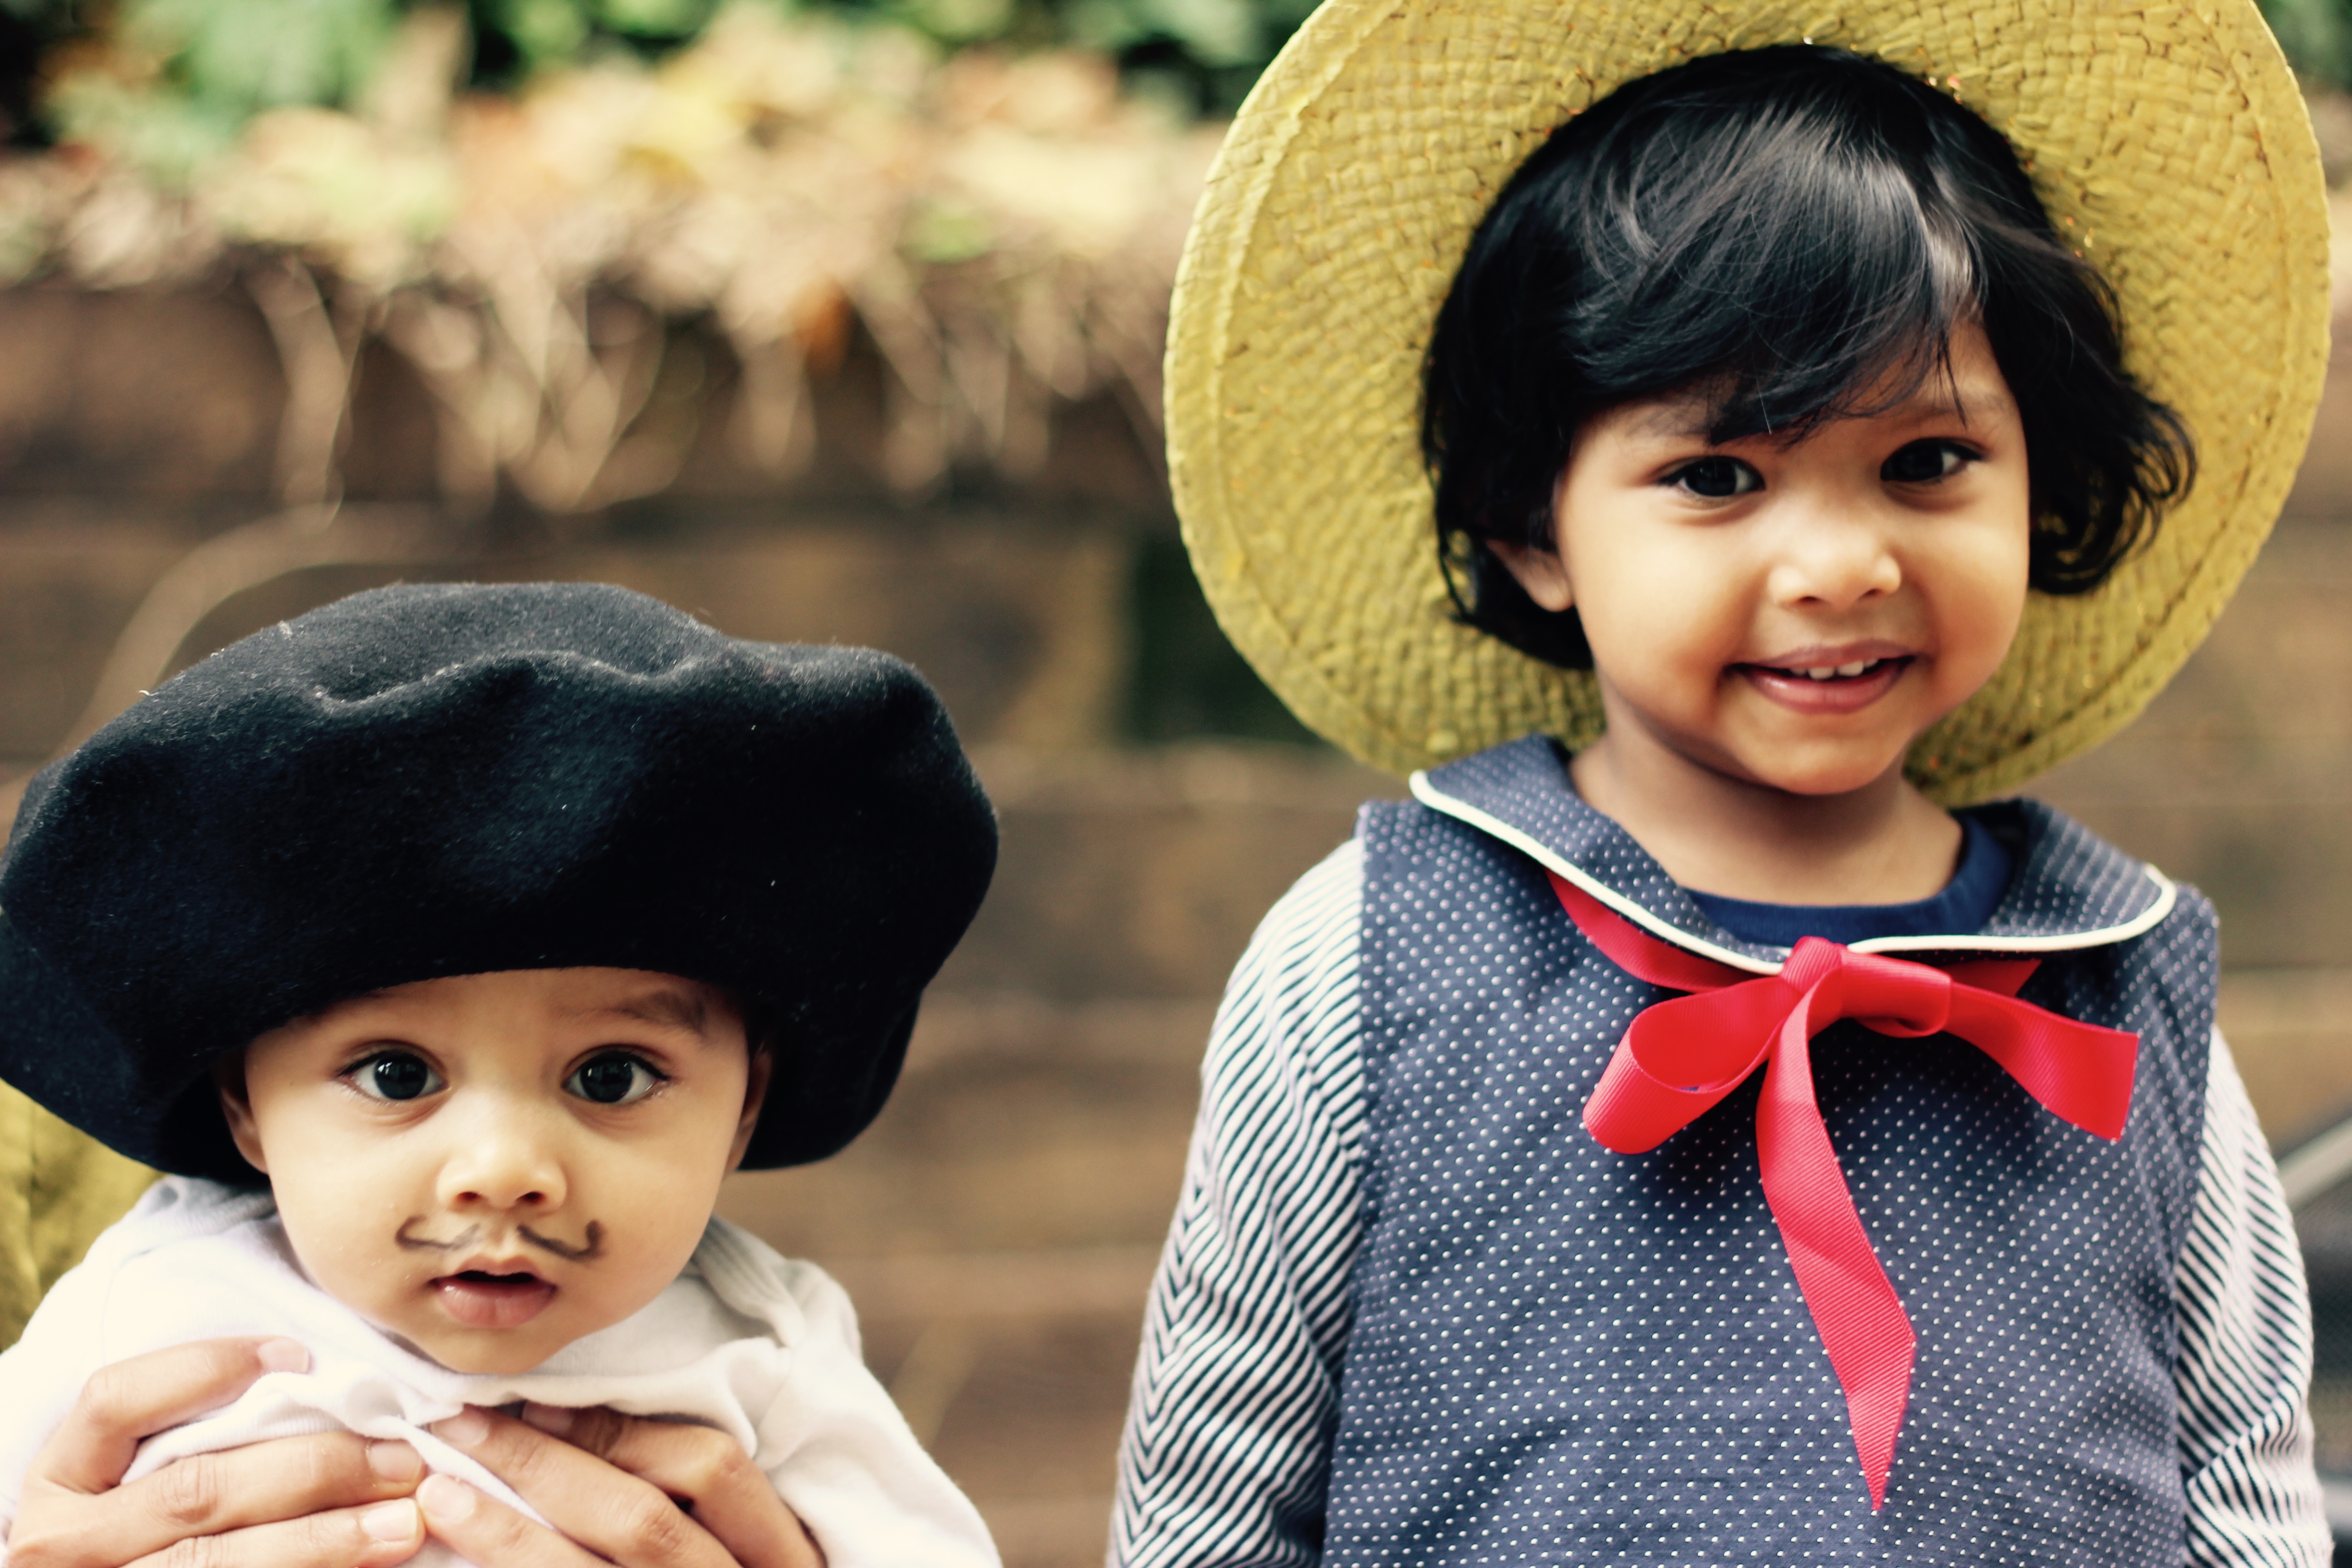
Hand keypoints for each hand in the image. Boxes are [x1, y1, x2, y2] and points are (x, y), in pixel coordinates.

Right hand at [7, 1337, 426, 1567]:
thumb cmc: (151, 1513)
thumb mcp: (149, 1466)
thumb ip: (210, 1428)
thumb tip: (319, 1377)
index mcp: (62, 1475)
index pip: (118, 1399)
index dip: (207, 1368)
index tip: (298, 1356)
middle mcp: (65, 1540)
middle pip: (196, 1489)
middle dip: (312, 1470)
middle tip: (400, 1459)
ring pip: (216, 1560)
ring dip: (323, 1539)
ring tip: (402, 1521)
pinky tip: (362, 1565)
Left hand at [418, 1404, 823, 1567]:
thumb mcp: (741, 1557)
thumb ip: (692, 1509)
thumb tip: (568, 1427)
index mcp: (779, 1559)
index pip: (712, 1468)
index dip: (620, 1432)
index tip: (537, 1406)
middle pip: (642, 1521)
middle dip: (544, 1468)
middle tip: (461, 1432)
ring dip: (507, 1536)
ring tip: (441, 1498)